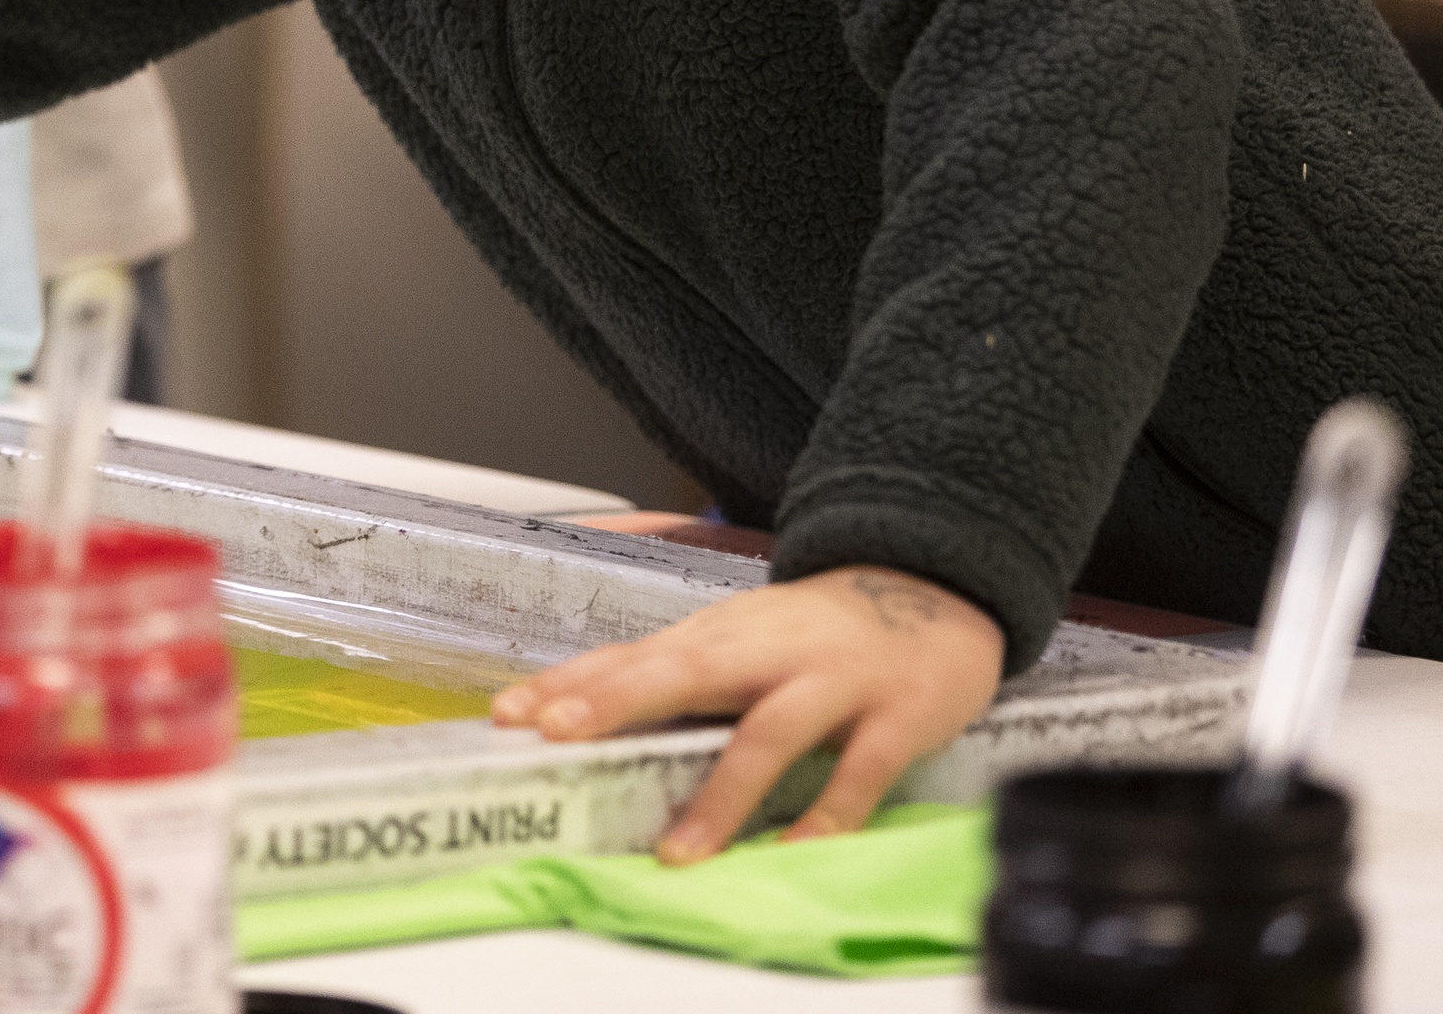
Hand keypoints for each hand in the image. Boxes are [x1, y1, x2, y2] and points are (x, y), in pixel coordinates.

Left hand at [490, 566, 1002, 862]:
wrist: (935, 591)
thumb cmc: (819, 629)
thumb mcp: (739, 638)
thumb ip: (673, 672)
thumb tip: (580, 707)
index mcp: (722, 635)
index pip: (633, 656)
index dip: (570, 683)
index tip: (507, 712)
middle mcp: (768, 652)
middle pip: (683, 672)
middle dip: (616, 701)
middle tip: (555, 734)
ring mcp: (832, 683)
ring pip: (768, 734)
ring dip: (721, 795)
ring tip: (676, 851)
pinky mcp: (895, 717)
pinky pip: (858, 773)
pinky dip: (827, 814)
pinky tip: (795, 849)